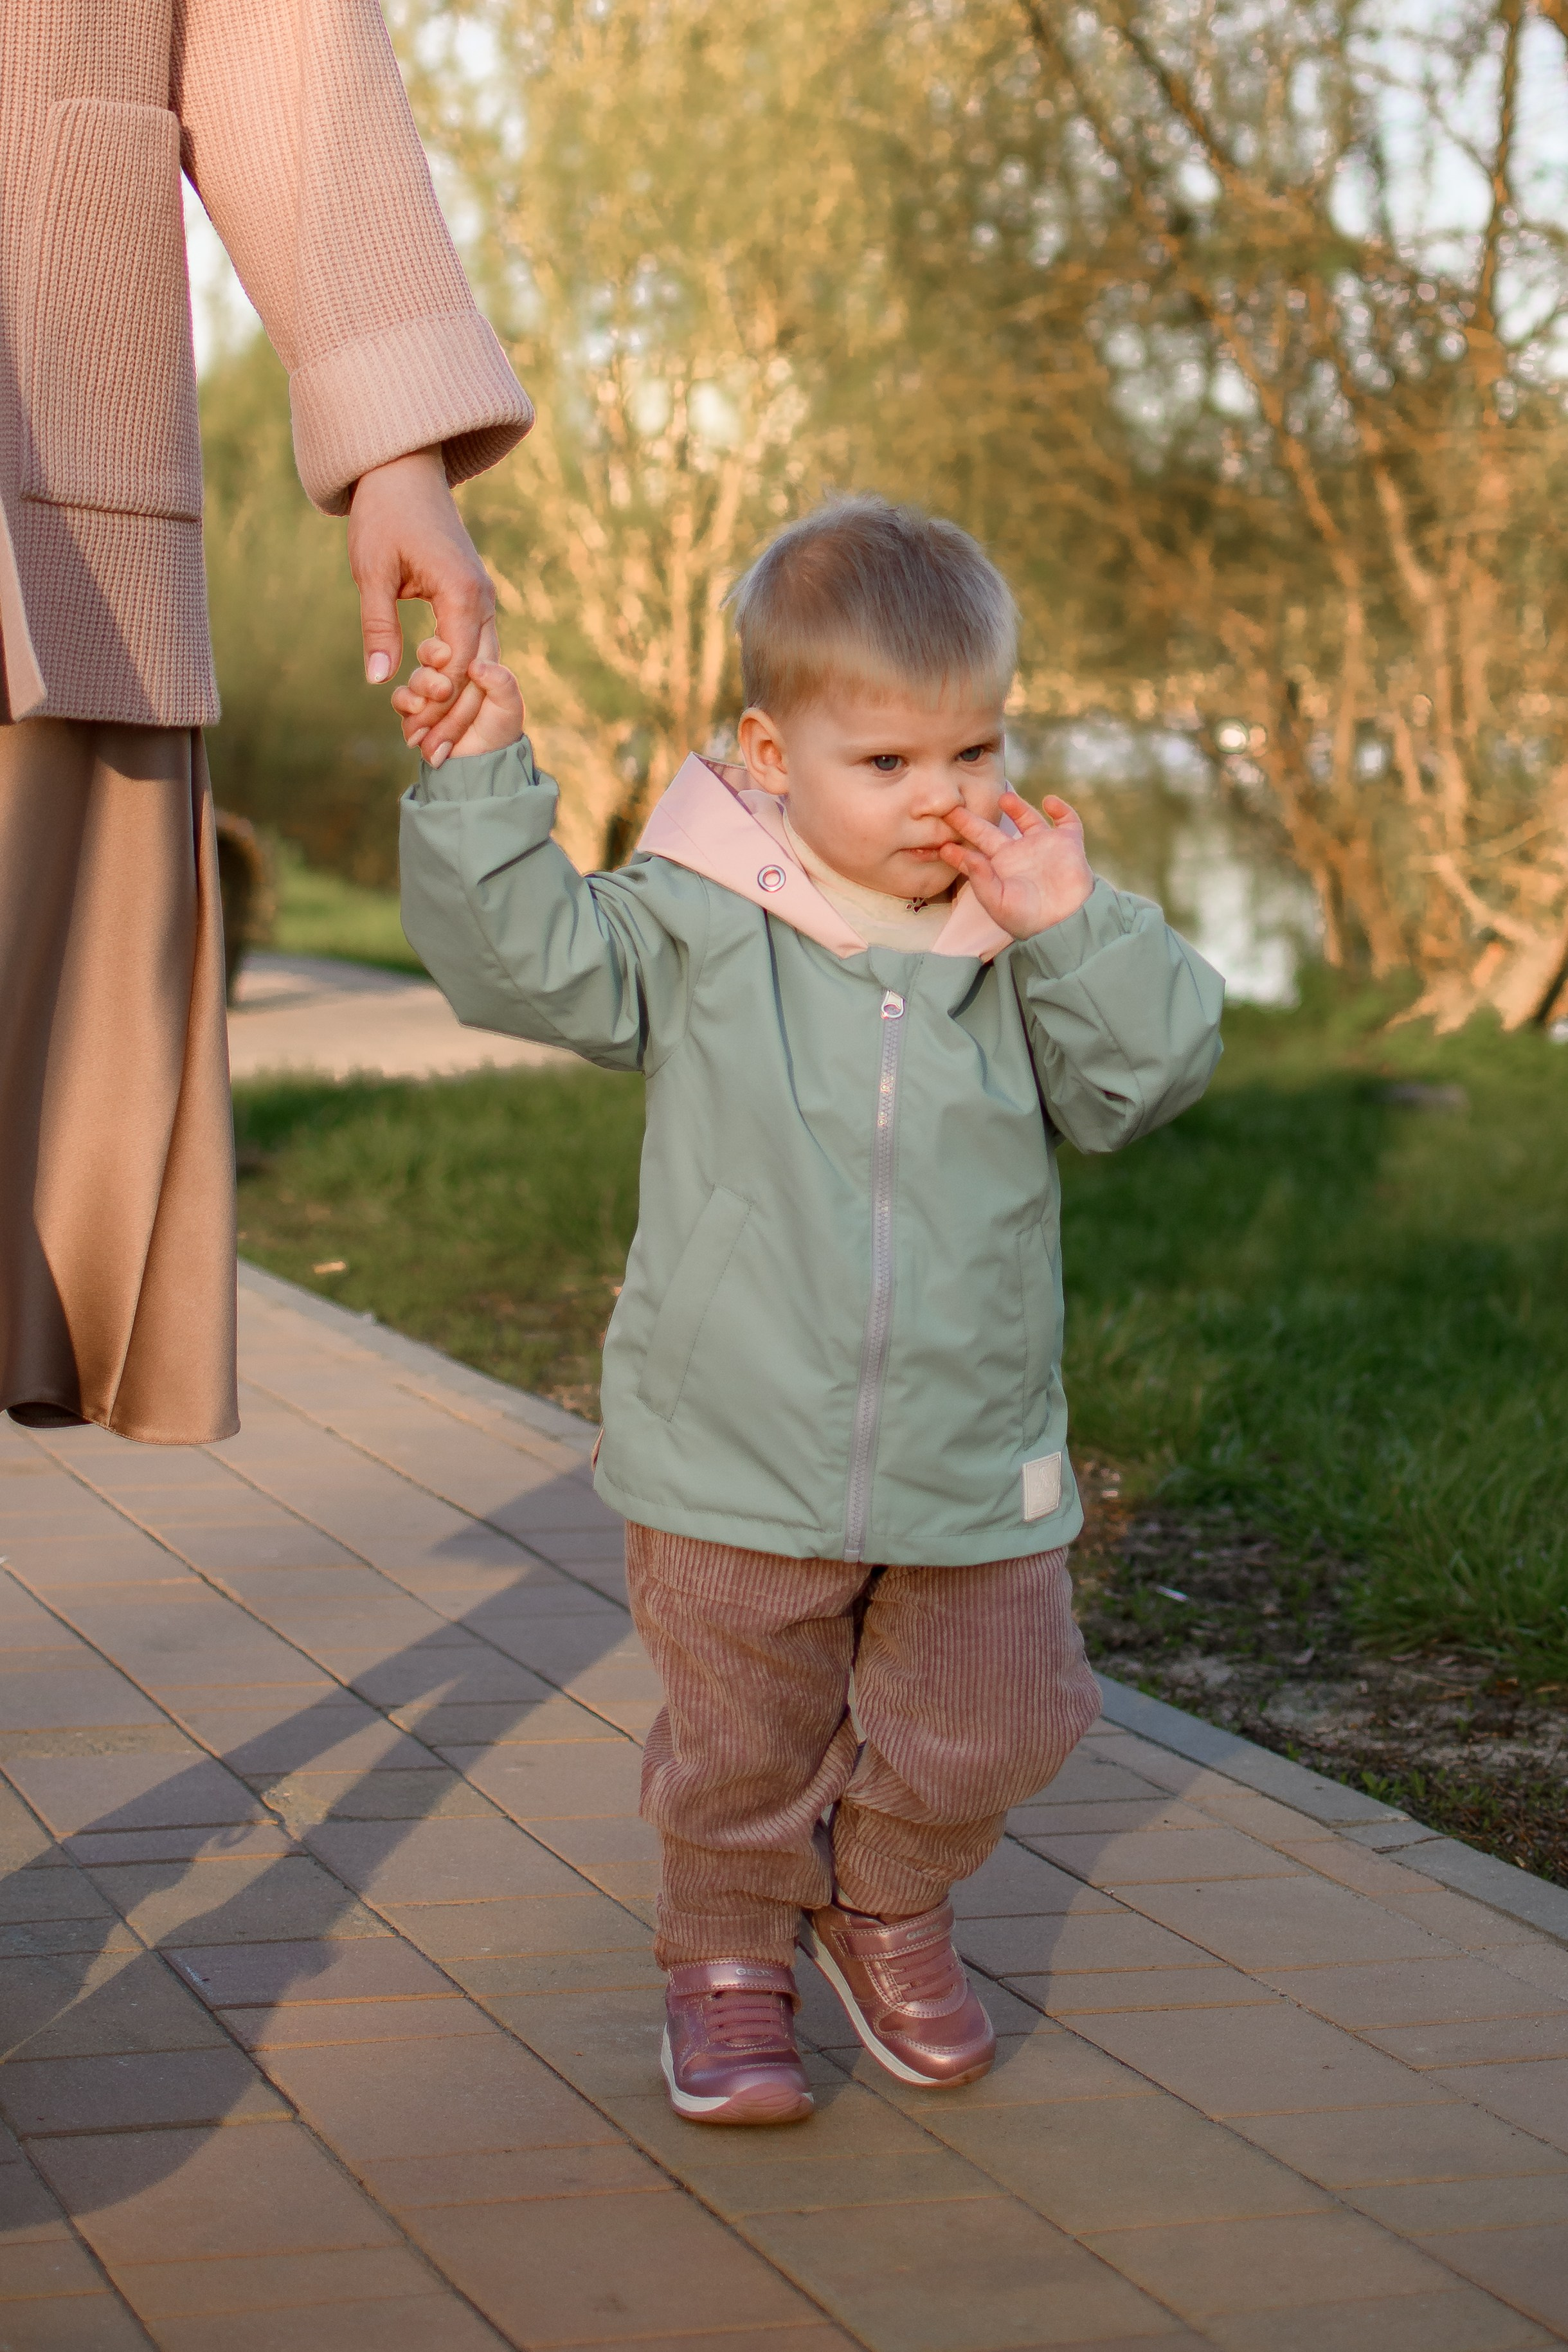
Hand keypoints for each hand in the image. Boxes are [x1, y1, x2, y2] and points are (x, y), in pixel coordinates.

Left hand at [347, 447, 498, 756]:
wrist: (403, 470)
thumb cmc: (384, 514)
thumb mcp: (371, 572)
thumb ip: (378, 627)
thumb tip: (379, 681)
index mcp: (462, 594)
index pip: (460, 666)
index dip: (440, 708)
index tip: (417, 741)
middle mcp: (483, 600)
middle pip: (478, 675)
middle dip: (454, 720)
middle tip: (428, 758)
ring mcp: (482, 600)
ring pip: (481, 666)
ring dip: (457, 706)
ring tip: (430, 742)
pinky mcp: (471, 598)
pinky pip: (473, 650)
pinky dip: (457, 681)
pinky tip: (435, 705)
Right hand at [392, 638, 524, 763]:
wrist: (482, 763)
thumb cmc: (500, 730)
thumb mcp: (509, 705)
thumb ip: (501, 682)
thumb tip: (477, 665)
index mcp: (470, 663)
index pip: (451, 642)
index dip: (442, 648)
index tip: (444, 656)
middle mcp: (447, 672)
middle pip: (428, 656)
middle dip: (433, 672)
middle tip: (442, 691)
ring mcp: (429, 691)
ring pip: (415, 678)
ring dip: (421, 689)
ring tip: (427, 706)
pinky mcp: (415, 711)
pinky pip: (402, 699)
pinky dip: (407, 704)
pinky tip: (418, 712)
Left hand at [938, 792, 1093, 938]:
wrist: (1066, 922)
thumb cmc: (1028, 919)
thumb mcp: (998, 902)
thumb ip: (982, 879)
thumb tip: (968, 856)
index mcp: (998, 870)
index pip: (972, 855)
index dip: (956, 850)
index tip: (940, 844)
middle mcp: (1017, 854)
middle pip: (988, 831)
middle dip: (970, 820)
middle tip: (951, 806)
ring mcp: (1042, 846)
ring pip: (1027, 818)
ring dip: (1017, 806)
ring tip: (1004, 797)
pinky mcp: (1067, 843)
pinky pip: (1066, 821)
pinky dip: (1061, 809)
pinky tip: (1050, 802)